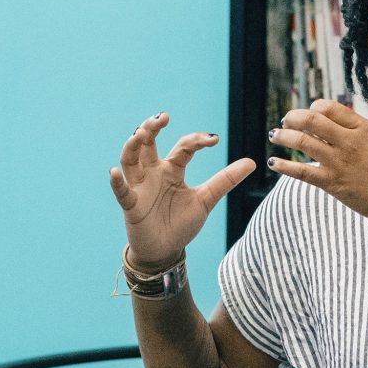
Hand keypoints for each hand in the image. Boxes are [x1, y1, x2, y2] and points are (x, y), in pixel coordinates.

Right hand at [109, 112, 255, 270]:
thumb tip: (253, 162)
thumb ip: (225, 181)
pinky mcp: (131, 205)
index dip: (197, 141)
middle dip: (152, 127)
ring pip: (130, 160)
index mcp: (173, 169)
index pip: (184, 147)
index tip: (214, 140)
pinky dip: (116, 182)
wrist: (165, 250)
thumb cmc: (181, 223)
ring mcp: (140, 187)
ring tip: (139, 134)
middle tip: (164, 117)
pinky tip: (115, 172)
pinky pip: (121, 191)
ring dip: (132, 146)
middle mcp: (154, 173)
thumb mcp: (206, 200)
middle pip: (148, 143)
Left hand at [267, 100, 367, 224]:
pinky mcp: (332, 183)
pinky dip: (283, 166)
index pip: (329, 107)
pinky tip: (273, 162)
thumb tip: (334, 119)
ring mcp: (339, 162)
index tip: (309, 113)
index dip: (313, 107)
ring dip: (282, 136)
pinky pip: (300, 171)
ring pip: (301, 141)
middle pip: (311, 120)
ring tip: (275, 135)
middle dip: (292, 117)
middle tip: (286, 120)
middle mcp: (349, 142)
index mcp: (363, 128)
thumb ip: (358, 128)